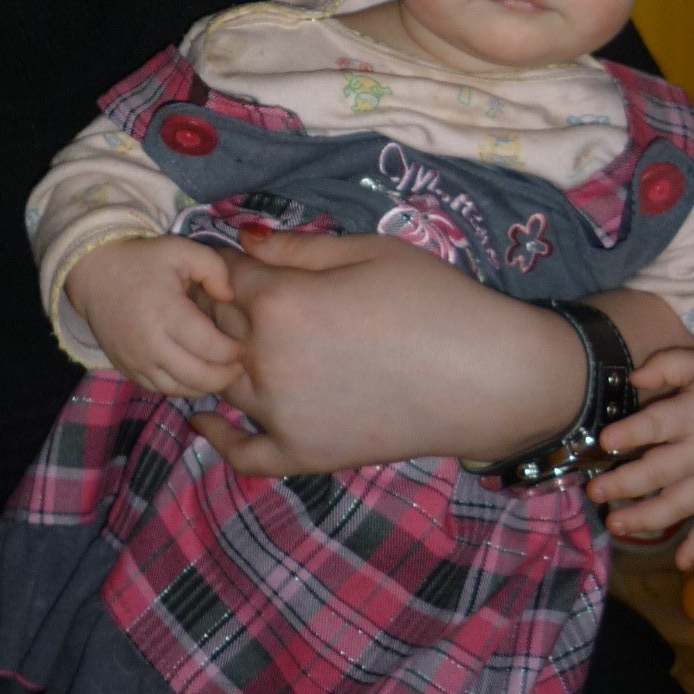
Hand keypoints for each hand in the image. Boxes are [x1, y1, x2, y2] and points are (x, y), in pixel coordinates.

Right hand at [64, 235, 242, 396]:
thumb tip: (229, 297)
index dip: (232, 352)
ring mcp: (136, 360)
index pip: (209, 346)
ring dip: (204, 387)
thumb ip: (214, 268)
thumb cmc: (142, 260)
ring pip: (179, 389)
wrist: (94, 273)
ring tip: (220, 374)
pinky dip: (181, 388)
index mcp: (167, 312)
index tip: (242, 346)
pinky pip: (159, 390)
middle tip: (238, 367)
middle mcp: (150, 343)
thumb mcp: (181, 250)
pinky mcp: (126, 369)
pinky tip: (194, 376)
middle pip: (197, 376)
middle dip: (224, 377)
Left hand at [189, 227, 585, 476]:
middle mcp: (267, 359)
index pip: (225, 276)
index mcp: (280, 302)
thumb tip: (242, 240)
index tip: (244, 262)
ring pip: (220, 380)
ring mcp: (280, 414)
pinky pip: (242, 453)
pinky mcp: (302, 454)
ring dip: (218, 359)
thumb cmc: (436, 300)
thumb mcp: (368, 252)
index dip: (231, 264)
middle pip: (215, 327)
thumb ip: (298, 247)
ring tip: (229, 345)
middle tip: (242, 299)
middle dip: (221, 307)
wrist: (488, 376)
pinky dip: (218, 438)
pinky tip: (205, 420)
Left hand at [589, 341, 693, 568]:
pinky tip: (682, 564)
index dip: (631, 434)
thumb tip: (632, 377)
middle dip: (625, 485)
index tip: (605, 442)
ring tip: (616, 525)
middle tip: (594, 493)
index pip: (657, 426)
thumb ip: (666, 366)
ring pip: (681, 506)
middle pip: (661, 473)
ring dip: (647, 519)